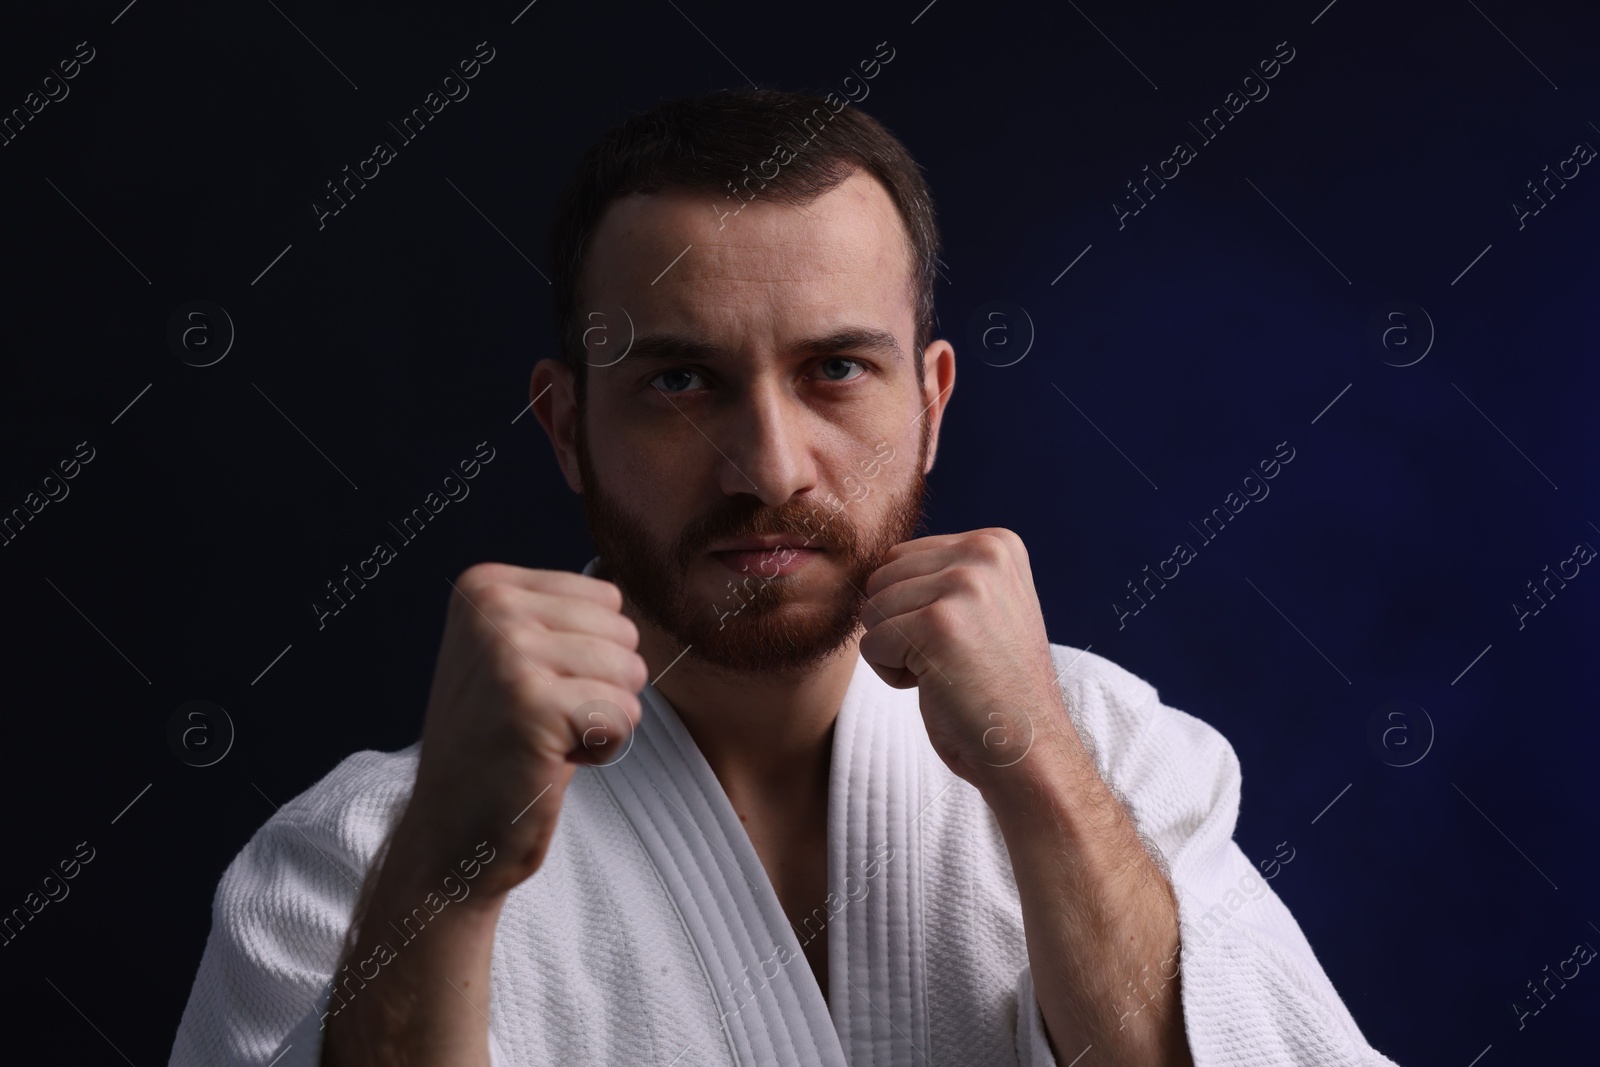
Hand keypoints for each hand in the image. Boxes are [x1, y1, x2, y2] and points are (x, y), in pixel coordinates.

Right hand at [396, 562, 649, 901]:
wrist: (449, 832)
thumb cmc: (498, 745)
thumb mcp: (512, 655)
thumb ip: (557, 613)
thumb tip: (620, 572)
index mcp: (486, 585)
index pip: (607, 599)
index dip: (590, 656)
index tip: (535, 689)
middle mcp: (492, 607)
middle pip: (624, 632)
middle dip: (602, 686)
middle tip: (541, 721)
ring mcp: (509, 653)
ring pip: (630, 671)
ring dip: (602, 718)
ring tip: (546, 738)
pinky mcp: (533, 704)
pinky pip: (623, 714)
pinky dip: (602, 749)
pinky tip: (552, 761)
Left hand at [858, 529, 1067, 787]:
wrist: (1029, 748)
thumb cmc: (995, 687)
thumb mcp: (984, 607)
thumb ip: (942, 575)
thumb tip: (875, 569)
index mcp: (996, 543)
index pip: (901, 558)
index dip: (914, 608)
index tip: (963, 638)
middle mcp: (984, 553)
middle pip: (880, 579)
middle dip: (899, 626)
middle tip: (953, 659)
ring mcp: (963, 585)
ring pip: (871, 611)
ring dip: (896, 652)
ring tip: (948, 671)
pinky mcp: (938, 624)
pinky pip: (871, 646)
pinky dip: (893, 676)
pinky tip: (939, 686)